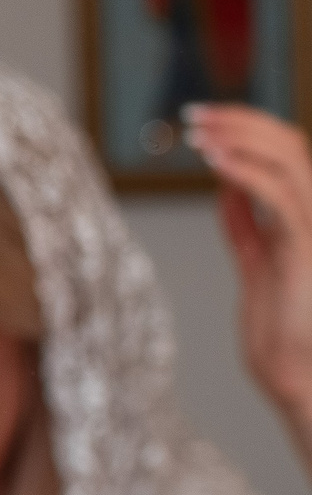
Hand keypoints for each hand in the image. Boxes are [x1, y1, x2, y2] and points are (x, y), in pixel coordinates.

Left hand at [189, 102, 311, 471]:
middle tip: (193, 115)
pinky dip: (246, 169)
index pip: (284, 153)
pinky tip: (213, 160)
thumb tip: (227, 193)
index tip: (202, 122)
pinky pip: (279, 193)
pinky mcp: (308, 245)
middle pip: (289, 144)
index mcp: (302, 217)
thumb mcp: (257, 266)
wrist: (299, 379)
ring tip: (197, 130)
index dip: (247, 130)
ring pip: (290, 157)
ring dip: (241, 135)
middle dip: (241, 121)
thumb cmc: (281, 333)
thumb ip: (246, 228)